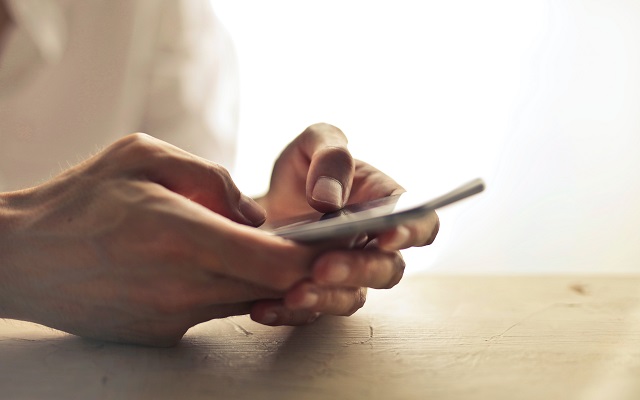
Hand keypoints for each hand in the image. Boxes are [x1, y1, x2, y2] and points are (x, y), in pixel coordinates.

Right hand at [0, 133, 325, 345]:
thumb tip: (254, 213)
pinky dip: (225, 289)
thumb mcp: (143, 156)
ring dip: (262, 277)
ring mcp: (173, 317)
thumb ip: (212, 178)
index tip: (329, 241)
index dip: (314, 255)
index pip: (278, 262)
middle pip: (273, 288)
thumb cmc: (79, 199)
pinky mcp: (162, 334)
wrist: (22, 257)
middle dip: (298, 268)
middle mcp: (184, 286)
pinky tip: (204, 265)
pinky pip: (214, 310)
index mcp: (183, 236)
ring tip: (251, 246)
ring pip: (248, 301)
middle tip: (309, 243)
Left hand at [250, 123, 439, 325]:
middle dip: (358, 270)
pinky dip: (287, 313)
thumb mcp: (314, 143)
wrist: (263, 201)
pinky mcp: (316, 295)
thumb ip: (330, 156)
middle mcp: (373, 247)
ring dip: (326, 299)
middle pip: (387, 270)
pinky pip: (309, 313)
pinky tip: (263, 307)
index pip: (421, 223)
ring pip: (352, 298)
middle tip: (323, 266)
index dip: (412, 232)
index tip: (386, 236)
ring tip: (294, 293)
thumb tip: (328, 200)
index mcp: (386, 205)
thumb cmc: (304, 169)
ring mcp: (347, 276)